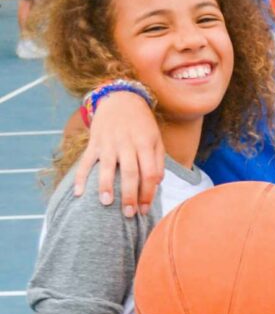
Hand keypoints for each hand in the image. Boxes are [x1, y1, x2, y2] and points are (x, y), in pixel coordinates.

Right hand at [73, 91, 163, 216]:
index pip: (150, 172)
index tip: (145, 209)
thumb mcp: (156, 138)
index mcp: (146, 143)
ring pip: (107, 167)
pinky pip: (86, 162)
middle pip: (130, 173)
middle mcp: (128, 143)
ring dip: (105, 187)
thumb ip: (158, 160)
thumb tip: (157, 183)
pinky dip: (80, 177)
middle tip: (129, 214)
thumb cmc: (142, 124)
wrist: (121, 99)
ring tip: (106, 203)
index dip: (149, 192)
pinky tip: (78, 193)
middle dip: (129, 195)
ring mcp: (109, 143)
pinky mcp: (94, 142)